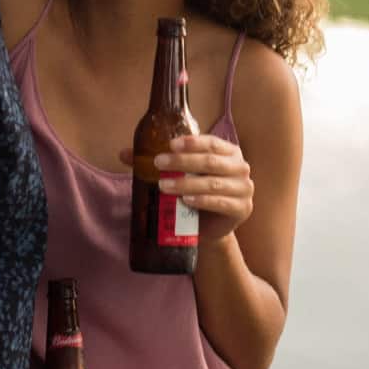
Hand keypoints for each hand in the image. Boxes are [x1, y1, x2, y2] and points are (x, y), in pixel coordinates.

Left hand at [121, 135, 254, 245]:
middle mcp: (240, 167)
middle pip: (210, 161)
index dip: (192, 143)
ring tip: (164, 186)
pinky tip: (186, 200)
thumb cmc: (196, 193)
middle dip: (183, 161)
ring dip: (187, 183)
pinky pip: (221, 202)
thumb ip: (157, 163)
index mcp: (228, 152)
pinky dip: (202, 200)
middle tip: (159, 163)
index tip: (170, 144)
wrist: (209, 226)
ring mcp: (244, 189)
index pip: (211, 143)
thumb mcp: (181, 175)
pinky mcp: (242, 209)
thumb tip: (124, 154)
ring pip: (213, 183)